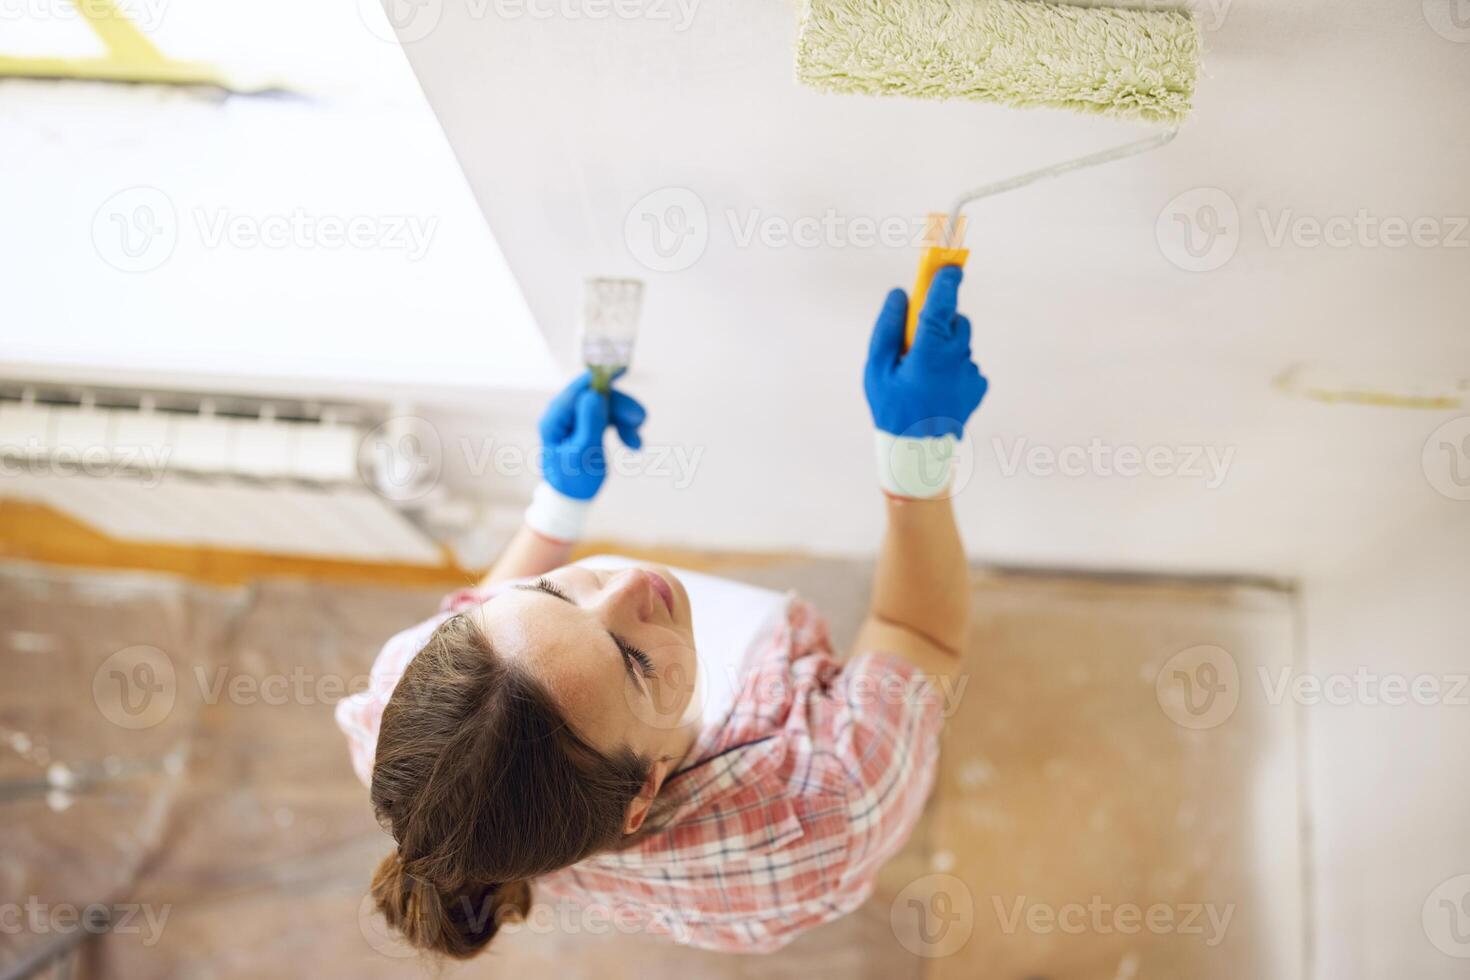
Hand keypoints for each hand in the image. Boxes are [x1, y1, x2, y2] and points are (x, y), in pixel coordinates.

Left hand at [539, 370, 645, 500]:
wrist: (572, 500)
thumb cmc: (574, 481)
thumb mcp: (583, 454)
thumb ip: (588, 424)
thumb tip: (593, 395)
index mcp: (555, 419)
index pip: (579, 389)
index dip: (600, 377)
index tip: (622, 368)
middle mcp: (563, 415)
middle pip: (597, 397)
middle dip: (620, 407)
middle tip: (641, 420)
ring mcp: (575, 419)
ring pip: (606, 407)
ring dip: (625, 420)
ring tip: (637, 441)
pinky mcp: (587, 426)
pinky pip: (608, 418)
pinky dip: (623, 427)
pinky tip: (634, 443)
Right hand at [864, 266, 987, 438]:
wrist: (918, 454)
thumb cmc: (892, 409)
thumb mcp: (877, 369)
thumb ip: (888, 328)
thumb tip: (900, 295)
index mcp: (930, 353)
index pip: (942, 305)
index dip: (945, 281)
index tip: (947, 266)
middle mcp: (957, 359)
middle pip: (956, 321)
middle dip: (940, 321)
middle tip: (917, 339)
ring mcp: (971, 373)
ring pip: (961, 343)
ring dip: (945, 347)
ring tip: (922, 374)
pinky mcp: (979, 385)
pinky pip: (966, 363)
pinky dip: (953, 367)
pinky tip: (936, 387)